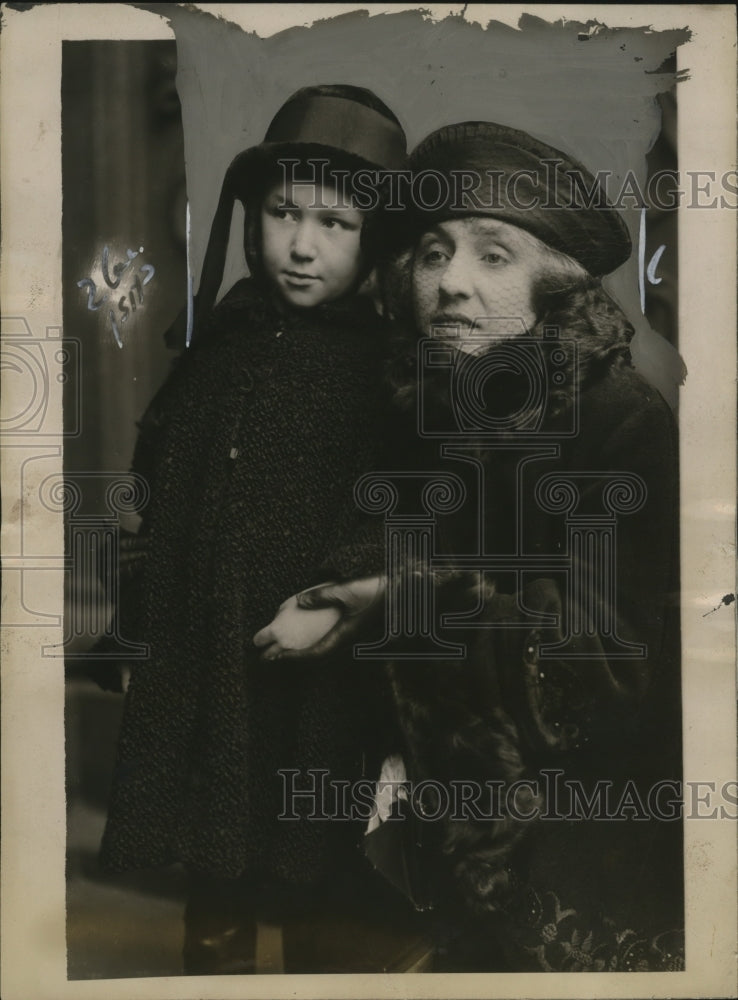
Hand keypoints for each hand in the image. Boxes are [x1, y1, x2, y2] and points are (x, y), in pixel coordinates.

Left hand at [253, 576, 384, 660]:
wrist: (404, 594)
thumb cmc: (377, 593)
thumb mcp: (348, 590)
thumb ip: (323, 595)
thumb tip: (299, 601)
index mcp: (345, 635)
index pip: (316, 653)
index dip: (294, 657)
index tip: (274, 657)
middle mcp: (347, 640)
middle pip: (315, 655)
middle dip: (292, 657)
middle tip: (267, 656)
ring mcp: (350, 636)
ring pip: (322, 650)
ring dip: (301, 651)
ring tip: (282, 648)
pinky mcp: (353, 630)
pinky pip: (329, 641)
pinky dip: (313, 642)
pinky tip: (304, 634)